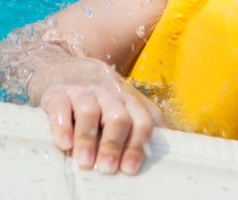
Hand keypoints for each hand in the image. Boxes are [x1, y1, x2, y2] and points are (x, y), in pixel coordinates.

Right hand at [37, 57, 166, 174]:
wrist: (66, 69)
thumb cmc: (101, 99)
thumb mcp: (126, 106)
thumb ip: (149, 121)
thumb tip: (180, 141)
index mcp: (128, 101)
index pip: (141, 121)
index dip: (138, 145)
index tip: (130, 168)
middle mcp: (107, 95)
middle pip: (118, 117)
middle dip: (114, 144)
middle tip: (108, 168)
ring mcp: (81, 93)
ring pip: (89, 111)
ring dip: (87, 138)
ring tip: (85, 161)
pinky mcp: (56, 94)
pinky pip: (60, 107)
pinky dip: (62, 126)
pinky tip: (64, 144)